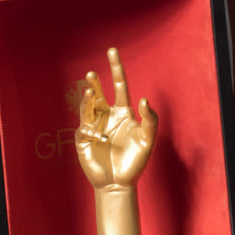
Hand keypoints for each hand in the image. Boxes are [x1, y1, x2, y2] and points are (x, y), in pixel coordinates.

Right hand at [75, 47, 156, 189]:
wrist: (119, 183)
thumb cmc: (135, 162)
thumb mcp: (148, 140)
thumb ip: (150, 120)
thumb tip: (144, 100)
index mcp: (123, 112)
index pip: (119, 85)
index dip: (116, 68)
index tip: (112, 51)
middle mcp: (107, 115)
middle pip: (99, 93)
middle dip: (95, 82)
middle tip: (91, 73)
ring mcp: (94, 126)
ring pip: (88, 106)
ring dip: (87, 98)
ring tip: (89, 90)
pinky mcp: (84, 138)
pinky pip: (85, 128)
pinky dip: (91, 130)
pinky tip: (100, 138)